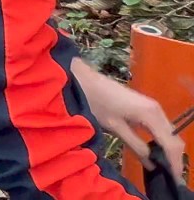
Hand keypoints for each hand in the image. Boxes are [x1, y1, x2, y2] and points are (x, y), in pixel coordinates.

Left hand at [71, 59, 184, 178]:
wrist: (84, 80)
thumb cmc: (96, 103)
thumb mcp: (115, 128)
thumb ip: (136, 146)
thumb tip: (153, 165)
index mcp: (151, 115)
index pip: (170, 144)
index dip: (174, 162)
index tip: (173, 178)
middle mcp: (157, 110)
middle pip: (174, 139)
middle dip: (174, 158)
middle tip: (169, 176)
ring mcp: (154, 107)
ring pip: (170, 133)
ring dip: (169, 150)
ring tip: (164, 167)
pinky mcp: (148, 106)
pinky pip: (162, 127)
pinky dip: (163, 141)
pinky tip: (156, 151)